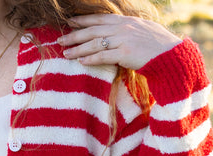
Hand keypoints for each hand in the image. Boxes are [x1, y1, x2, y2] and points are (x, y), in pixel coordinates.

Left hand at [58, 14, 181, 69]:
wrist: (170, 55)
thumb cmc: (157, 46)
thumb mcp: (141, 31)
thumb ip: (127, 30)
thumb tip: (116, 33)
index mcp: (125, 20)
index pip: (99, 18)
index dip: (83, 20)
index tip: (70, 22)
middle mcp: (122, 28)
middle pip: (92, 31)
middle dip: (74, 35)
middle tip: (60, 40)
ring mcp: (123, 40)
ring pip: (94, 43)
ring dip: (78, 49)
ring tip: (65, 54)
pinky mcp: (125, 54)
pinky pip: (103, 56)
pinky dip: (91, 58)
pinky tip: (80, 61)